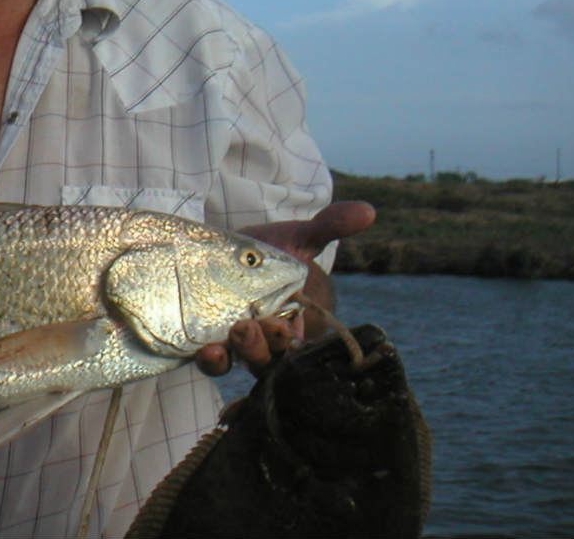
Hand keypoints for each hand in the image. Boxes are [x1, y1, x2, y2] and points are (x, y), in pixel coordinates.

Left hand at [194, 201, 374, 376]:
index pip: (298, 342)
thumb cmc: (272, 250)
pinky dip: (210, 362)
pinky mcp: (211, 342)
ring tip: (222, 344)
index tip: (281, 324)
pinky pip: (213, 362)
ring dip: (233, 358)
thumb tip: (367, 211)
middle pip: (269, 358)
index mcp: (295, 320)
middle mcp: (269, 338)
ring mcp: (239, 343)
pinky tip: (206, 352)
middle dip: (261, 347)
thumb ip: (329, 226)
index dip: (288, 339)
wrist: (227, 250)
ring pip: (242, 362)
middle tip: (247, 327)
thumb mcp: (299, 237)